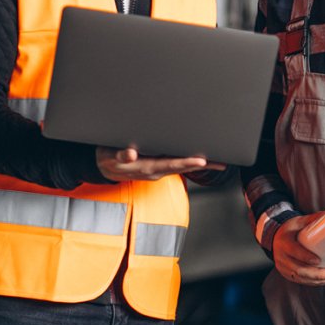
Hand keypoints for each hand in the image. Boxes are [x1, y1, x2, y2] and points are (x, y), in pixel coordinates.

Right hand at [96, 147, 222, 181]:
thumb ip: (120, 155)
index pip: (170, 165)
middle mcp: (156, 170)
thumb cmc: (108, 158)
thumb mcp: (109, 156)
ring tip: (219, 161)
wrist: (104, 166)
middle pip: (182, 167)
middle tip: (219, 162)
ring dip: (200, 164)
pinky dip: (192, 163)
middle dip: (201, 165)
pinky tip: (204, 161)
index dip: (186, 163)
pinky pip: (178, 165)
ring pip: (182, 167)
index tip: (201, 161)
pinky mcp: (158, 166)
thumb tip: (130, 154)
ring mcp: (158, 169)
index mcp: (146, 167)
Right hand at [272, 214, 324, 285]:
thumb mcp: (298, 222)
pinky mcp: (286, 274)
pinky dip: (314, 282)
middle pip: (299, 269)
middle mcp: (282, 257)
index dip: (305, 257)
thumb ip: (312, 220)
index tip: (319, 260)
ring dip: (318, 279)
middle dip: (317, 274)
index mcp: (284, 242)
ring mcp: (283, 267)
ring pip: (301, 277)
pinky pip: (301, 281)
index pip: (294, 251)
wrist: (274, 238)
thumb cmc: (289, 230)